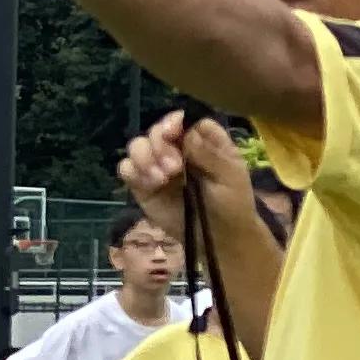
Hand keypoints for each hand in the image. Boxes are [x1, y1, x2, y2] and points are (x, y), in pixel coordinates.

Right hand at [118, 111, 252, 244]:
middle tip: (174, 168)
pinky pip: (126, 170)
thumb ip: (209, 154)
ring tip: (161, 178)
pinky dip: (133, 172)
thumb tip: (188, 130)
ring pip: (136, 147)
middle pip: (156, 131)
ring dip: (144, 158)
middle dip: (159, 145)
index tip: (172, 132)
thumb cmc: (232, 204)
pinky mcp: (142, 186)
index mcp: (202, 141)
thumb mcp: (230, 177)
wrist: (218, 239)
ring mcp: (157, 167)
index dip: (173, 122)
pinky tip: (151, 185)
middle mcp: (177, 149)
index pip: (182, 120)